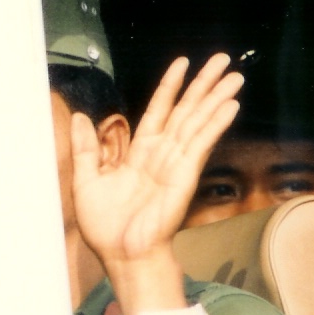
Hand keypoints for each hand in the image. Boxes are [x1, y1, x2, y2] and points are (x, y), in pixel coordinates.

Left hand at [72, 53, 242, 265]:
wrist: (122, 255)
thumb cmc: (106, 227)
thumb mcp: (87, 181)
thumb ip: (86, 148)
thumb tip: (78, 117)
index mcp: (140, 155)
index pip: (158, 112)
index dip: (170, 87)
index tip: (183, 63)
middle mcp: (162, 156)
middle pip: (186, 111)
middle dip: (203, 85)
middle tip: (224, 59)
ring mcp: (176, 165)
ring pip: (197, 122)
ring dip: (216, 98)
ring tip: (234, 75)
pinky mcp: (184, 176)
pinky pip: (200, 144)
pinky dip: (214, 124)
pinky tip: (230, 106)